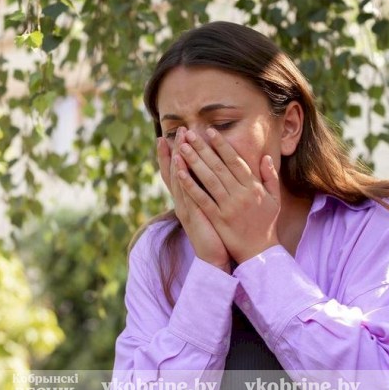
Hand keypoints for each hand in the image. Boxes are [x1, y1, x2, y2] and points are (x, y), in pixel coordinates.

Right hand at [156, 127, 230, 271]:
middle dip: (176, 151)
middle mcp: (183, 201)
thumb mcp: (212, 209)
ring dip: (177, 159)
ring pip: (178, 179)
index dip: (174, 155)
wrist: (214, 258)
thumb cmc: (216, 234)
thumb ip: (210, 192)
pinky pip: (185, 194)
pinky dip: (181, 179)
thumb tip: (214, 175)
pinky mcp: (191, 215)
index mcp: (189, 199)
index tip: (172, 137)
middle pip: (175, 172)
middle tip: (177, 131)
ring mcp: (185, 207)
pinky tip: (179, 165)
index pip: (179, 172)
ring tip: (177, 141)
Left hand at [175, 128, 279, 263]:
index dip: (221, 145)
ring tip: (181, 148)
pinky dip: (190, 185)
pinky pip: (202, 199)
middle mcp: (240, 194)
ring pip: (209, 180)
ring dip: (194, 162)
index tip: (210, 131)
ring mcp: (228, 207)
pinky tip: (179, 173)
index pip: (235, 161)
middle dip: (203, 148)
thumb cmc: (266, 223)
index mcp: (253, 187)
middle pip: (219, 167)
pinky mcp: (218, 218)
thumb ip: (270, 177)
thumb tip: (265, 157)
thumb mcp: (274, 199)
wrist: (260, 252)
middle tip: (189, 134)